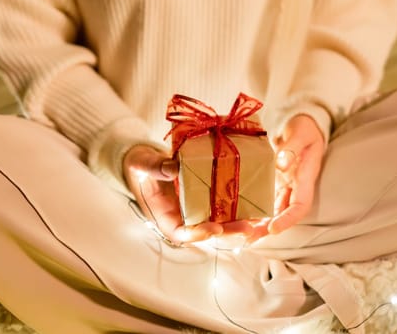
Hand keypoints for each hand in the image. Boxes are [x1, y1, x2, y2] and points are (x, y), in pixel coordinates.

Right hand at [123, 145, 252, 243]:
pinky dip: (235, 205)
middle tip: (246, 228)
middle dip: (227, 231)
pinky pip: (220, 204)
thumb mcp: (143, 165)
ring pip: (217, 220)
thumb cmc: (140, 167)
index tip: (214, 228)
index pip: (181, 233)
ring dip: (236, 222)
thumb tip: (176, 168)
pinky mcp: (203, 196)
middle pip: (205, 230)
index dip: (198, 234)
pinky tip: (252, 202)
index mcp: (164, 216)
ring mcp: (194, 208)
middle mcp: (182, 216)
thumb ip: (156, 168)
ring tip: (256, 219)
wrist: (144, 162)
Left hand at [250, 115, 324, 240]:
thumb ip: (291, 147)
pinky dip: (254, 210)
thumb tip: (281, 163)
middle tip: (249, 239)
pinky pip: (264, 199)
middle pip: (284, 214)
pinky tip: (238, 217)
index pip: (300, 205)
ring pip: (273, 210)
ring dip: (259, 224)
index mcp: (305, 178)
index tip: (273, 228)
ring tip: (240, 236)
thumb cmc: (305, 127)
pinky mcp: (273, 182)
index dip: (288, 219)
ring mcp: (284, 186)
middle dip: (268, 229)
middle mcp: (295, 186)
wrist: (302, 124)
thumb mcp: (301, 133)